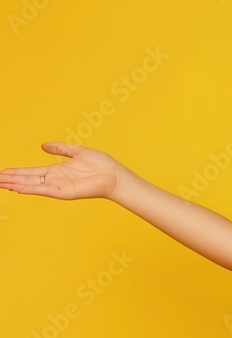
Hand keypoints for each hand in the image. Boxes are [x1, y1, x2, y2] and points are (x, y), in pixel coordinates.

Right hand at [0, 142, 125, 200]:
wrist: (114, 175)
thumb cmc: (101, 165)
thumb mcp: (77, 151)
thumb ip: (60, 148)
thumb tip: (43, 145)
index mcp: (57, 170)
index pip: (31, 171)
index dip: (16, 172)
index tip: (2, 172)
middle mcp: (55, 179)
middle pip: (27, 179)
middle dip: (11, 179)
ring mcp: (58, 186)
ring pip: (32, 185)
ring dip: (16, 184)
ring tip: (1, 184)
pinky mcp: (64, 192)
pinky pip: (44, 190)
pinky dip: (31, 189)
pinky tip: (18, 189)